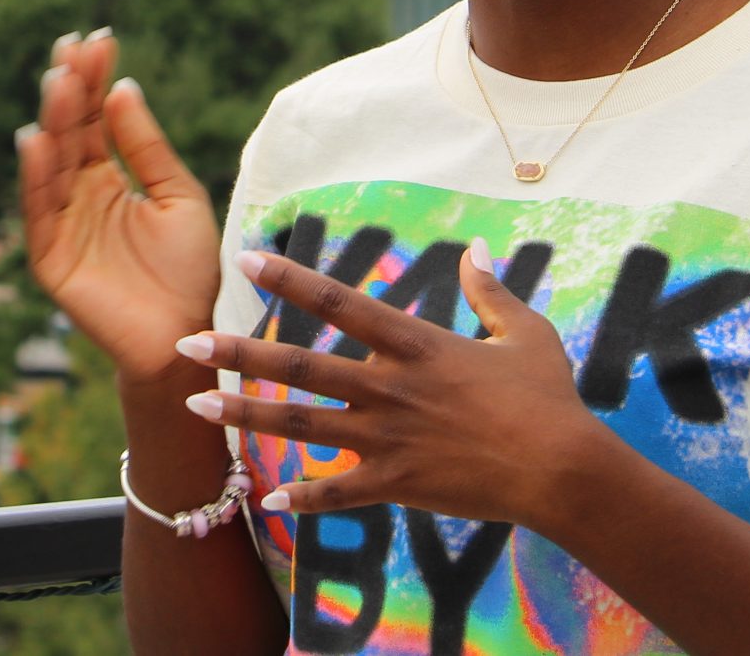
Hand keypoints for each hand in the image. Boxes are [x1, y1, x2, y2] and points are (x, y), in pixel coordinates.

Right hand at [18, 30, 222, 386]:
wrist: (186, 336)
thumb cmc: (187, 271)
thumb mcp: (177, 196)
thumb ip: (147, 147)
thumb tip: (124, 88)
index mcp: (109, 179)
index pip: (96, 120)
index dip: (95, 81)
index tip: (99, 40)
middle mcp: (79, 196)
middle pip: (70, 134)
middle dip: (70, 91)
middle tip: (72, 49)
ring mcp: (62, 225)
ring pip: (51, 165)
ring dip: (53, 123)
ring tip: (59, 81)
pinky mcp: (51, 258)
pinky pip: (39, 213)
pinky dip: (35, 177)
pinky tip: (36, 139)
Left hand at [176, 239, 615, 528]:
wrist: (563, 470)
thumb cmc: (549, 399)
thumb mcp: (524, 332)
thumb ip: (490, 291)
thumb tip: (476, 249)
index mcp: (416, 344)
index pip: (339, 301)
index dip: (290, 278)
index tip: (247, 257)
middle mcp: (391, 387)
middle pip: (301, 364)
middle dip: (238, 353)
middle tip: (186, 343)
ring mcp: (389, 438)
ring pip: (302, 424)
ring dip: (245, 417)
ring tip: (195, 409)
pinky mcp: (398, 485)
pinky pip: (338, 494)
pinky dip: (301, 498)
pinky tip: (264, 500)